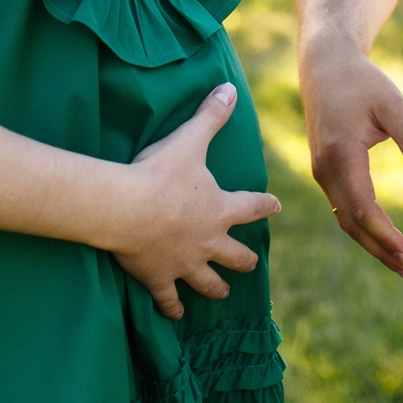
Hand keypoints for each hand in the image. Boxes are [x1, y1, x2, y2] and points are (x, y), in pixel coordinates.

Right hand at [111, 84, 281, 319]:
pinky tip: (176, 315)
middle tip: (252, 263)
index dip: (265, 205)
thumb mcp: (189, 139)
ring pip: (208, 282)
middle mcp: (209, 240)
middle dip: (245, 260)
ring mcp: (185, 263)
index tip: (276, 206)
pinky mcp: (159, 278)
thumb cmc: (160, 172)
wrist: (127, 208)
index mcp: (221, 208)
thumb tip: (231, 87)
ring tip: (222, 293)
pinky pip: (169, 299)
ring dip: (216, 288)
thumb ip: (212, 115)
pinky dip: (173, 308)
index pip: (252, 206)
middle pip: (236, 256)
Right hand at [300, 40, 402, 282]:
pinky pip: (344, 208)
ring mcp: (322, 172)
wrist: (324, 64)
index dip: (386, 236)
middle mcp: (326, 169)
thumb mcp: (392, 104)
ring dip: (374, 244)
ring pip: (346, 220)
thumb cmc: (362, 80)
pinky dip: (364, 228)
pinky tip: (385, 240)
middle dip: (382, 251)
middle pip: (353, 224)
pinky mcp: (326, 170)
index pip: (363, 209)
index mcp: (342, 155)